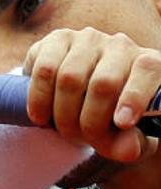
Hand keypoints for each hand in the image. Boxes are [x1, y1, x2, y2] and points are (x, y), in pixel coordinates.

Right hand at [23, 27, 160, 161]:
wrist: (80, 97)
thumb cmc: (110, 117)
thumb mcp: (127, 136)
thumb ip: (131, 144)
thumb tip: (126, 150)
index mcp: (150, 64)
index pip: (147, 71)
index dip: (134, 97)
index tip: (122, 123)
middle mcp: (122, 45)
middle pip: (103, 83)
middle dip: (87, 121)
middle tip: (78, 140)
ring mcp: (88, 39)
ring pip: (70, 76)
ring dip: (60, 113)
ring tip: (59, 129)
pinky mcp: (58, 39)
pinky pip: (44, 68)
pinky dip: (38, 98)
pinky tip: (39, 115)